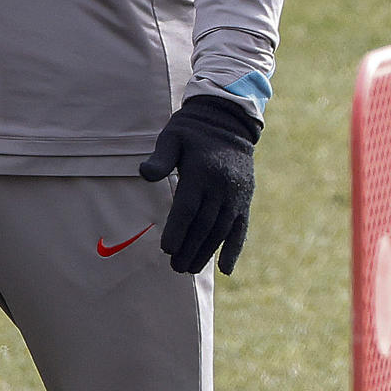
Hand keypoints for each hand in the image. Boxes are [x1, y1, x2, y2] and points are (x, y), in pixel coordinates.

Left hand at [138, 96, 259, 275]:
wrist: (229, 121)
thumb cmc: (192, 131)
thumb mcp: (172, 137)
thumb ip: (160, 158)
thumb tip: (144, 174)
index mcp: (201, 172)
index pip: (188, 208)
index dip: (178, 230)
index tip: (167, 249)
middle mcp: (222, 186)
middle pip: (204, 225)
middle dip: (189, 248)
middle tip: (175, 267)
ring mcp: (236, 194)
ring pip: (221, 230)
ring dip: (206, 253)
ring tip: (190, 269)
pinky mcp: (246, 199)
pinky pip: (241, 228)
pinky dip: (234, 249)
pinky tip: (226, 269)